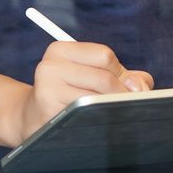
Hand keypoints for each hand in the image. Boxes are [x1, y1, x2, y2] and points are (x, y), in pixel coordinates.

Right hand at [14, 40, 152, 140]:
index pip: (104, 55)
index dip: (120, 72)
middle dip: (122, 94)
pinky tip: (96, 122)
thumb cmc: (69, 93)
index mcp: (60, 49)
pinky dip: (98, 120)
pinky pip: (86, 116)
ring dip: (111, 109)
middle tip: (128, 105)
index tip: (123, 85)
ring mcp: (47, 89)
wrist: (31, 118)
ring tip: (112, 114)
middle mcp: (50, 65)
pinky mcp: (49, 111)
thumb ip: (123, 75)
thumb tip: (141, 87)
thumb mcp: (90, 74)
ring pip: (97, 99)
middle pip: (104, 78)